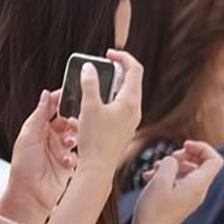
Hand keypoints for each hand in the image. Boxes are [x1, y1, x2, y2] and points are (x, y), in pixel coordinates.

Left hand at [5, 90, 78, 223]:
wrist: (29, 195)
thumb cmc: (23, 167)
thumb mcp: (29, 136)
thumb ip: (39, 114)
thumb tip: (46, 94)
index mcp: (38, 128)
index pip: (52, 108)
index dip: (62, 101)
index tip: (72, 96)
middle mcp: (50, 138)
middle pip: (67, 121)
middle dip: (73, 121)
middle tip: (74, 123)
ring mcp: (60, 151)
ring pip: (75, 136)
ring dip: (74, 138)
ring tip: (70, 144)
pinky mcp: (68, 164)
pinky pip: (77, 154)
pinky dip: (74, 156)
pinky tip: (67, 161)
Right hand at [75, 50, 142, 178]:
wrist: (98, 169)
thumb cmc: (95, 140)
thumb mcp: (89, 107)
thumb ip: (89, 84)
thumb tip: (89, 68)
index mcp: (131, 101)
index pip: (134, 69)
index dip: (123, 57)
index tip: (108, 54)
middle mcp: (135, 110)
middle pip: (132, 81)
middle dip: (117, 70)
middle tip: (102, 66)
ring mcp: (131, 121)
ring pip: (126, 95)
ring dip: (112, 86)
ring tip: (95, 84)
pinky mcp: (124, 130)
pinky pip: (120, 108)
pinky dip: (110, 100)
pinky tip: (94, 105)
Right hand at [133, 140, 222, 223]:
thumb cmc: (153, 210)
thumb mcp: (160, 179)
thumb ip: (171, 163)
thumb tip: (174, 161)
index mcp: (198, 186)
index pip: (214, 160)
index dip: (201, 147)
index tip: (184, 145)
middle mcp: (198, 191)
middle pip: (201, 164)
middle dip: (183, 155)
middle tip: (168, 158)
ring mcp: (190, 197)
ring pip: (186, 172)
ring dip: (171, 165)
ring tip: (153, 169)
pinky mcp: (180, 201)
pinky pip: (178, 182)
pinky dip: (166, 176)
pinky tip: (149, 177)